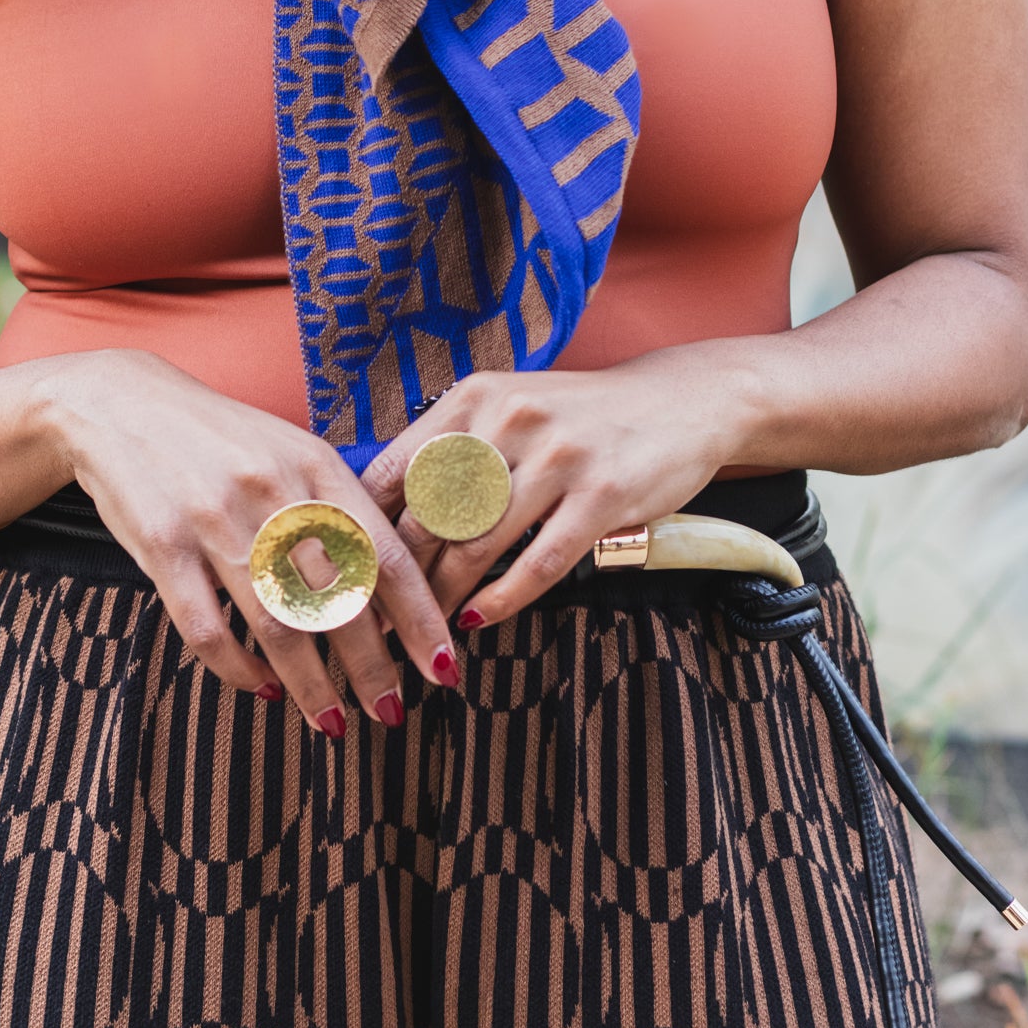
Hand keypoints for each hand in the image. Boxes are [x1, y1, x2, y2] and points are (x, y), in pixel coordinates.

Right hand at [43, 349, 457, 731]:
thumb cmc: (224, 440)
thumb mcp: (292, 452)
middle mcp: (274, 493)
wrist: (121, 406)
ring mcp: (215, 520)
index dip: (420, 619)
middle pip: (339, 600)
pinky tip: (262, 688)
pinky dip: (239, 670)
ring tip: (333, 722)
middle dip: (372, 668)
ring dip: (311, 685)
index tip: (444, 667)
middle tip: (392, 712)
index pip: (385, 556)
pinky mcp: (161, 546)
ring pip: (279, 625)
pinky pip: (208, 630)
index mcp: (317, 467)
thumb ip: (339, 510)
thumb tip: (391, 591)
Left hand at [362, 348, 745, 627]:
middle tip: (374, 621)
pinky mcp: (602, 497)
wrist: (682, 401)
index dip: (364, 531)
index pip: (395, 471)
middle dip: (396, 579)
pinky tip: (479, 618)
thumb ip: (451, 448)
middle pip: (428, 517)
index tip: (344, 576)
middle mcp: (512, 418)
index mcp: (475, 397)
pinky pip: (538, 563)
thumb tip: (378, 511)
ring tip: (424, 631)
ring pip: (477, 545)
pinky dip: (502, 599)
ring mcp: (559, 457)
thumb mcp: (509, 408)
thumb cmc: (581, 416)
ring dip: (443, 598)